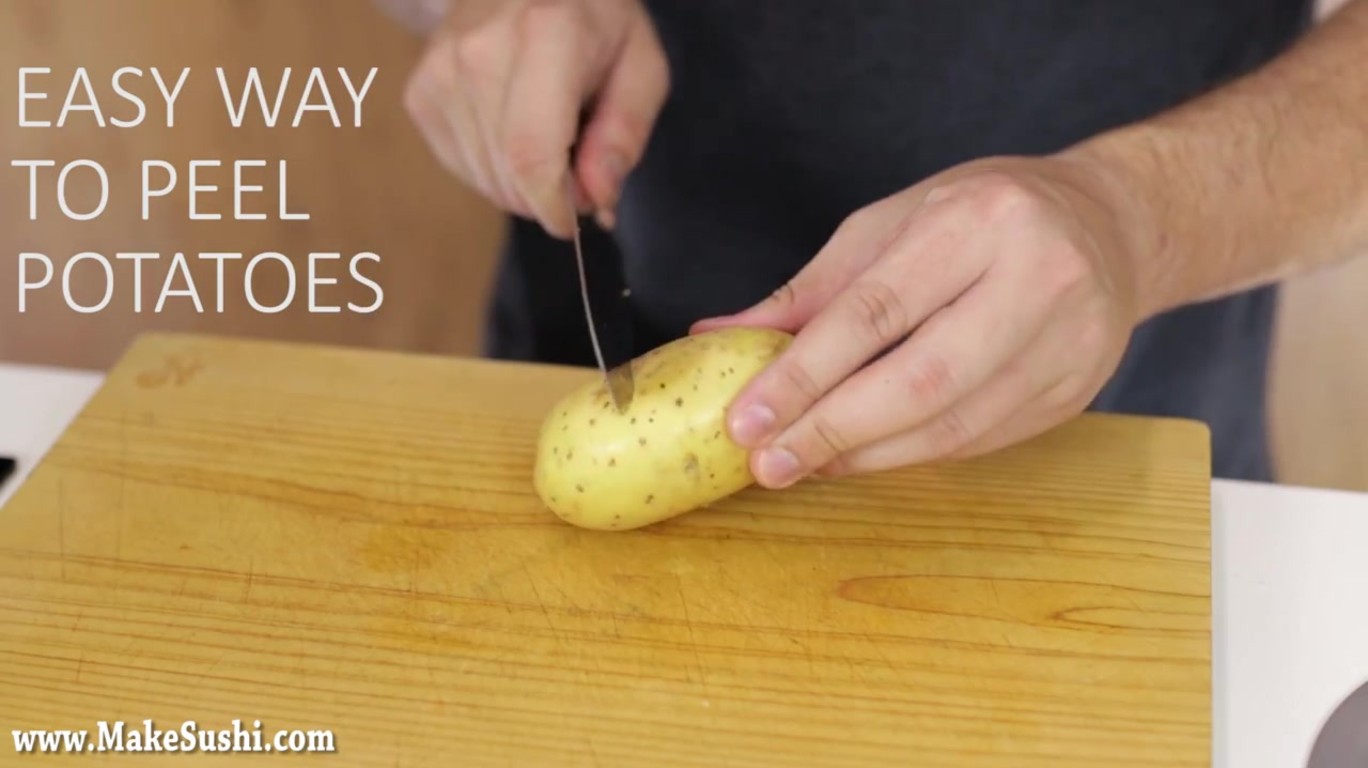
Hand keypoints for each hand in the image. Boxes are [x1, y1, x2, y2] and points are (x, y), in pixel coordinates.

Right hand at [402, 0, 668, 236]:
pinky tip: (512, 131)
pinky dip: (492, 168)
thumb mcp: (640, 66)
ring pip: (483, 178)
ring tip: (547, 138)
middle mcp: (480, 51)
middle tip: (578, 170)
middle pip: (508, 174)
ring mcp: (441, 70)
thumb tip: (597, 200)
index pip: (532, 154)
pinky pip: (460, 166)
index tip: (573, 220)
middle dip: (547, 197)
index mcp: (545, 34)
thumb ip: (625, 135)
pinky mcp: (420, 91)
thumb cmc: (594, 22)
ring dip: (521, 183)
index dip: (553, 207)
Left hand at [694, 154, 1158, 487]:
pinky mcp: (1077, 391)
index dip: (804, 373)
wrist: (1109, 225)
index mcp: (980, 220)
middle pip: (920, 381)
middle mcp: (1037, 279)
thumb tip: (719, 337)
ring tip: (802, 464)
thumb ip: (812, 289)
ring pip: (953, 425)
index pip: (877, 311)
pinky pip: (979, 441)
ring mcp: (1069, 342)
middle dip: (831, 430)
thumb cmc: (982, 213)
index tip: (746, 418)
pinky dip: (910, 455)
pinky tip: (860, 457)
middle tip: (767, 461)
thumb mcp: (893, 223)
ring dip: (866, 456)